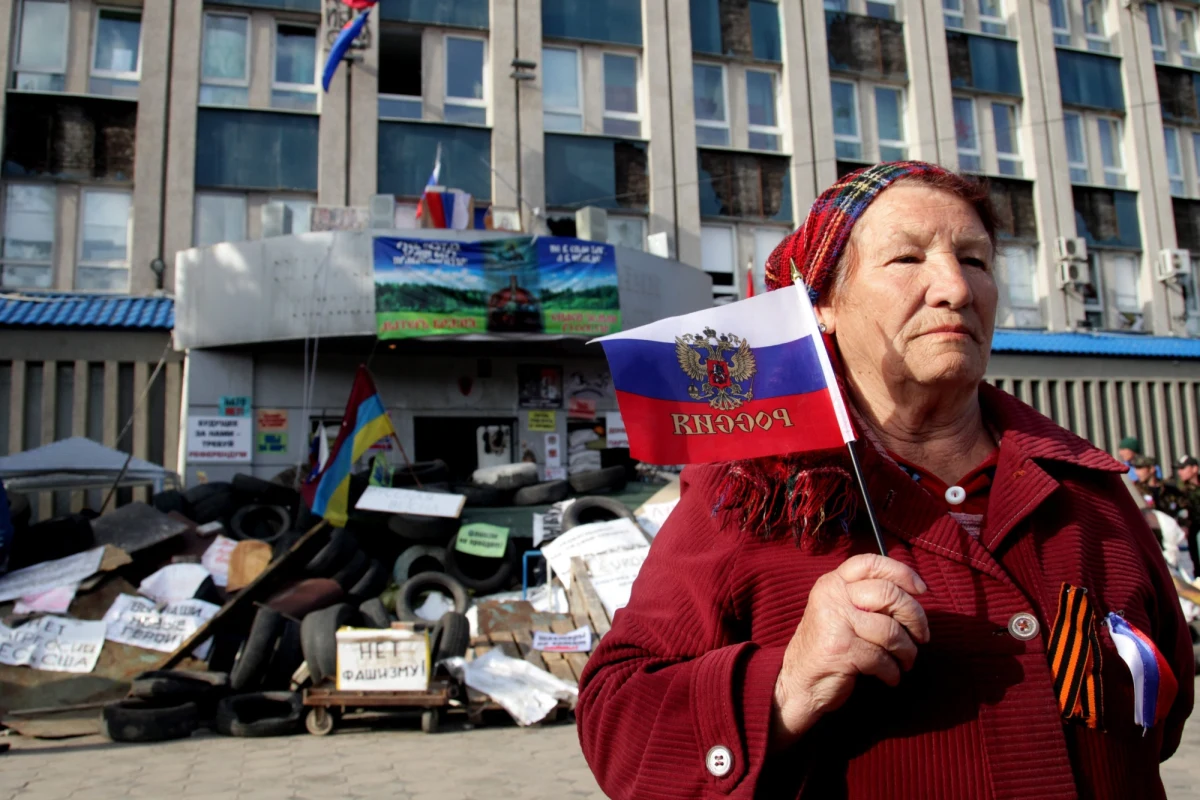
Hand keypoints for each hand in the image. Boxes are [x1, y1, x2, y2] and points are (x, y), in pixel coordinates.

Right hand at [770, 554, 929, 748]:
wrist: (798, 681)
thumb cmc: (829, 645)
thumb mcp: (840, 610)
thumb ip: (866, 597)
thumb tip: (914, 595)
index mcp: (833, 582)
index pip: (871, 563)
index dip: (902, 572)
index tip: (922, 590)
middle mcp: (832, 596)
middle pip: (889, 594)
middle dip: (915, 617)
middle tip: (922, 636)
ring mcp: (835, 622)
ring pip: (890, 630)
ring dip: (907, 651)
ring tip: (906, 661)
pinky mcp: (841, 650)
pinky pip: (882, 658)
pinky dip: (893, 671)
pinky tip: (890, 676)